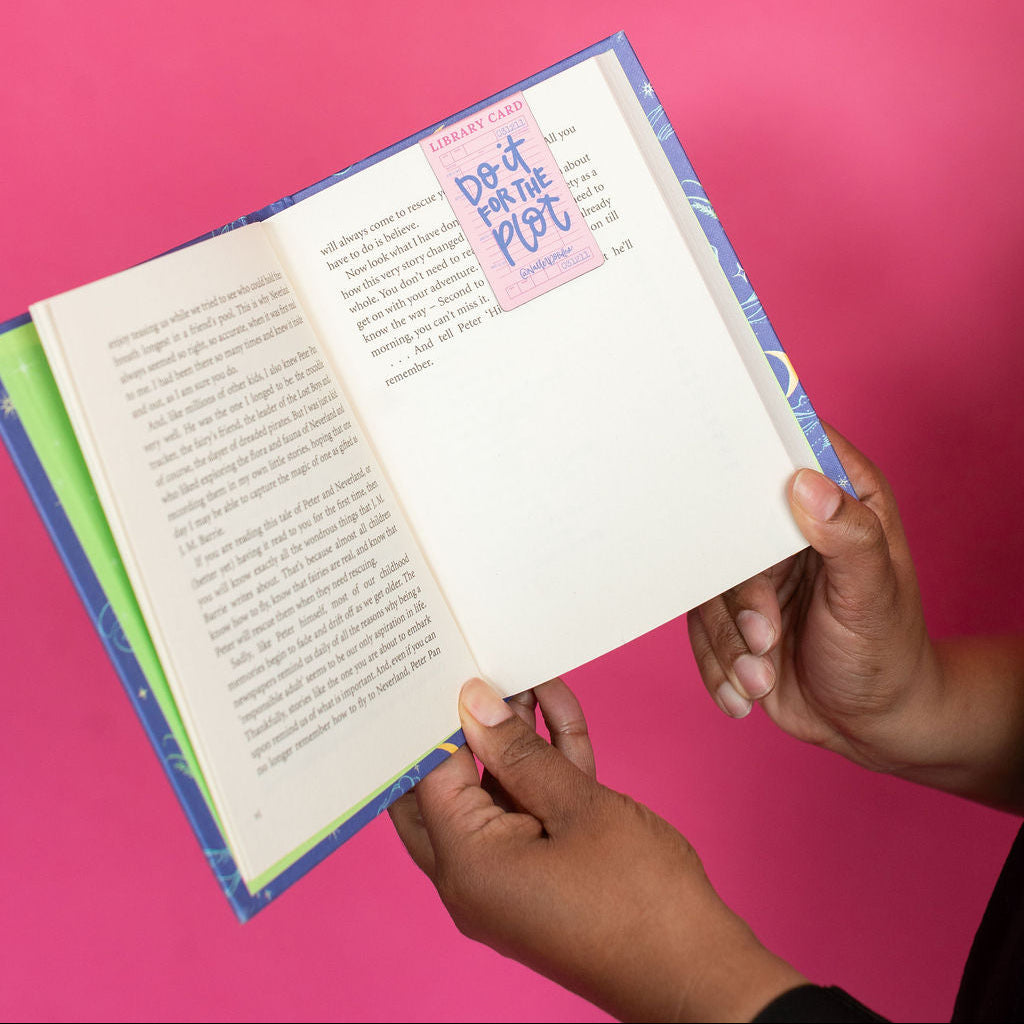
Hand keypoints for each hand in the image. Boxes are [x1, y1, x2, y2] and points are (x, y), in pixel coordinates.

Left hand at [390, 677, 802, 1021]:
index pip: (429, 773)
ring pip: (492, 795)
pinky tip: (560, 723)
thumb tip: (474, 705)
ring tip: (537, 684)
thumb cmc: (641, 900)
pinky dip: (542, 775)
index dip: (444, 716)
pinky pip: (523, 817)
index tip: (457, 669)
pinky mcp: (533, 879)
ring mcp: (502, 883)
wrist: (698, 974)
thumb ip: (520, 752)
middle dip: (472, 728)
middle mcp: (470, 879)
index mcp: (466, 865)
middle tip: (488, 679)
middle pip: (447, 786)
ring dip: (516, 742)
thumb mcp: (579, 807)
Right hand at [688, 428, 935, 770]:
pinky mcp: (732, 611)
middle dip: (740, 594)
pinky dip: (719, 665)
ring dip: (730, 641)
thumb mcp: (873, 596)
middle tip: (765, 635)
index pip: (789, 447)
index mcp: (839, 498)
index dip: (753, 450)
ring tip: (763, 676)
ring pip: (708, 586)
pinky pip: (699, 627)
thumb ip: (848, 538)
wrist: (868, 724)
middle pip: (728, 524)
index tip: (727, 482)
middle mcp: (790, 527)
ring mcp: (756, 570)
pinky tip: (747, 692)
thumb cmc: (886, 653)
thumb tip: (805, 482)